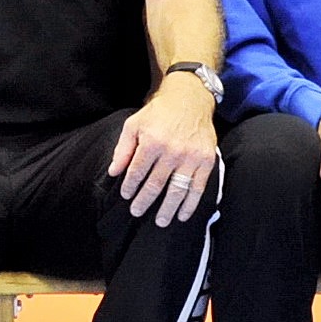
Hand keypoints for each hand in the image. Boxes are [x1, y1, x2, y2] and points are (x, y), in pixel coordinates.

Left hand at [110, 77, 219, 224]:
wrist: (190, 99)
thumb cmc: (159, 113)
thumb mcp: (134, 124)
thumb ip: (123, 148)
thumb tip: (114, 171)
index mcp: (152, 142)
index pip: (137, 172)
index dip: (130, 186)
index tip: (126, 195)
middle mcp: (172, 151)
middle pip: (155, 185)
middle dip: (144, 201)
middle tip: (137, 212)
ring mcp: (191, 157)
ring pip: (177, 190)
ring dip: (167, 209)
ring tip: (160, 221)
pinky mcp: (206, 161)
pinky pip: (198, 188)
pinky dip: (190, 204)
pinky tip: (183, 215)